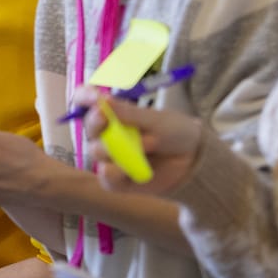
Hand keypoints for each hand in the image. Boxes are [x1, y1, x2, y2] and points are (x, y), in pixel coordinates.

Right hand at [78, 92, 202, 194]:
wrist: (192, 161)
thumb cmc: (173, 132)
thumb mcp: (155, 120)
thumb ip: (129, 114)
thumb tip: (104, 100)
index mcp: (113, 112)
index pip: (87, 100)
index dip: (85, 96)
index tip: (94, 96)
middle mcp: (107, 133)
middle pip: (89, 126)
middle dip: (97, 122)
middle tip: (106, 117)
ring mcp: (110, 157)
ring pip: (97, 152)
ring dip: (119, 149)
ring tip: (149, 146)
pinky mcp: (115, 180)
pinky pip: (106, 177)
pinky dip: (117, 173)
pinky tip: (134, 170)